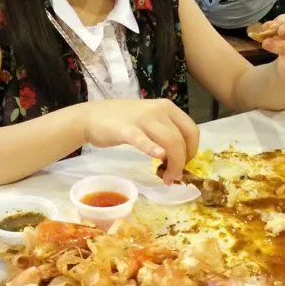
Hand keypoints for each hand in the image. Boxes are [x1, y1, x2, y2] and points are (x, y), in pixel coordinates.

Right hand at [84, 99, 198, 184]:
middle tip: (174, 176)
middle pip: (181, 139)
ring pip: (169, 141)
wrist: (92, 116)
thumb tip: (181, 156)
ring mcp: (142, 119)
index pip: (191, 130)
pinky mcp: (126, 130)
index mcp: (167, 107)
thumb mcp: (150, 119)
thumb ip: (166, 131)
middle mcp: (158, 110)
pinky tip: (158, 155)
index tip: (184, 164)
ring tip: (166, 178)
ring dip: (172, 164)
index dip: (192, 151)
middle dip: (183, 162)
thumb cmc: (123, 120)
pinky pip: (143, 139)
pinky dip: (152, 148)